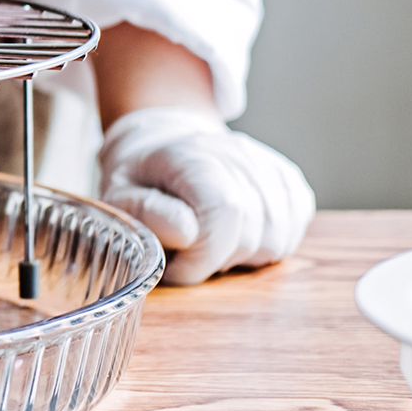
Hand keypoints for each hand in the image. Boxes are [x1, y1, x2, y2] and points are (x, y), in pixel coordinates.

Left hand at [99, 106, 314, 285]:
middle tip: (187, 251)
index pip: (224, 212)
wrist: (166, 144)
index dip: (202, 256)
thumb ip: (145, 213)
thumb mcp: (120, 194)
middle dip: (215, 259)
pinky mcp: (291, 184)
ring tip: (209, 240)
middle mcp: (238, 155)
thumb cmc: (141, 178)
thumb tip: (185, 233)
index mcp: (193, 155)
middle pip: (250, 235)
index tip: (175, 266)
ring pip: (276, 241)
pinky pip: (292, 234)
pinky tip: (234, 235)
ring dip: (240, 255)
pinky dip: (264, 247)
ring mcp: (269, 168)